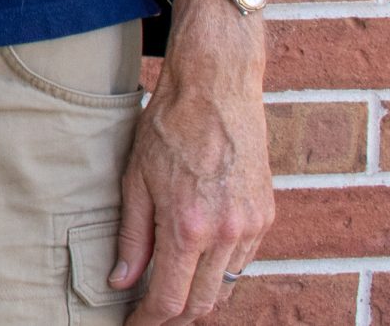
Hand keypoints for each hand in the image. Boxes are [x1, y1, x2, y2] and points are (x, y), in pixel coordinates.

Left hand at [112, 1, 274, 323]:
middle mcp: (228, 233)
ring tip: (169, 292)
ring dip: (200, 297)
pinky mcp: (267, 216)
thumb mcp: (135, 179)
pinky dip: (220, 271)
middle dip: (175, 318)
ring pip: (227, 286)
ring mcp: (253, 226)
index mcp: (189, 227)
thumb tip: (122, 282)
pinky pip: (243, 261)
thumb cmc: (168, 127)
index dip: (149, 322)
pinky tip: (197, 261)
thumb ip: (132, 236)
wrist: (217, 88)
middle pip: (204, 304)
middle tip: (148, 316)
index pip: (171, 301)